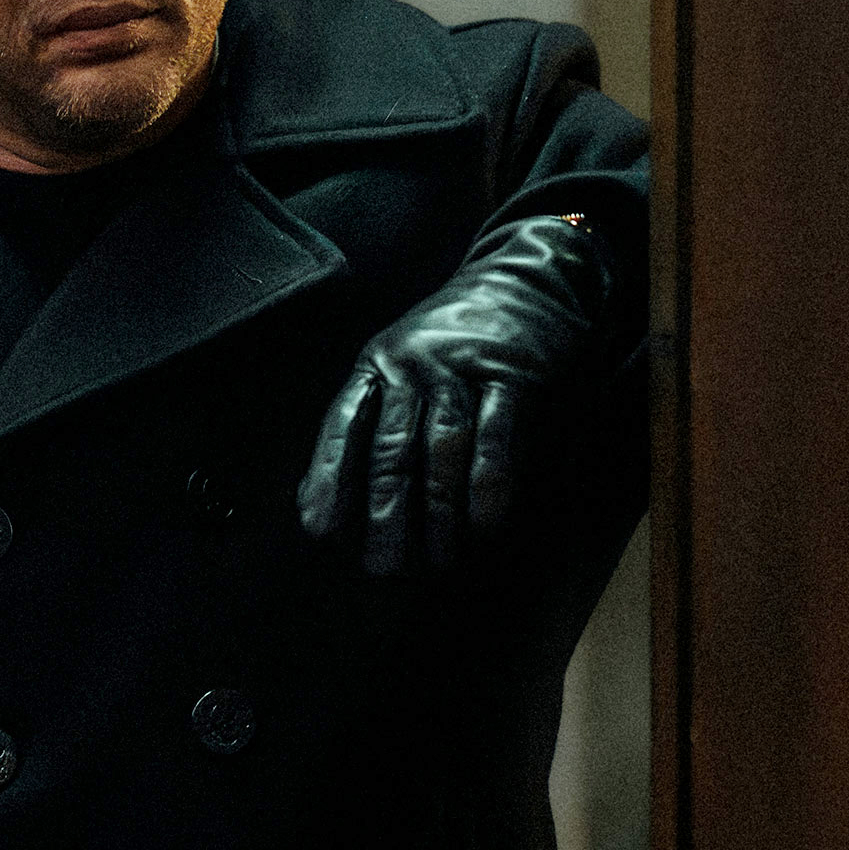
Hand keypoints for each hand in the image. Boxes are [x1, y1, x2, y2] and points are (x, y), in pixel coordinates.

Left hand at [297, 213, 612, 575]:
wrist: (529, 279)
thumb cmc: (456, 343)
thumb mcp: (401, 367)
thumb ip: (368, 425)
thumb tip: (321, 503)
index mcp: (377, 365)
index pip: (343, 426)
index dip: (329, 479)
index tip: (320, 531)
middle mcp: (412, 365)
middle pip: (391, 451)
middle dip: (385, 517)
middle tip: (383, 570)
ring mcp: (463, 368)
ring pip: (441, 451)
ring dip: (438, 515)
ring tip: (437, 563)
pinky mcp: (514, 376)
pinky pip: (496, 440)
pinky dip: (488, 488)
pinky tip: (484, 527)